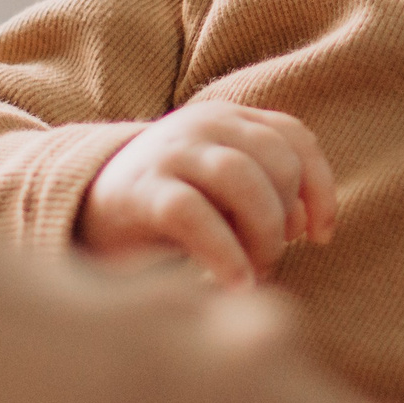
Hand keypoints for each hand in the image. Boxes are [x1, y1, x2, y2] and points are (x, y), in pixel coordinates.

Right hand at [78, 103, 336, 287]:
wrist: (85, 207)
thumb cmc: (172, 206)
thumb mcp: (223, 189)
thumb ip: (267, 193)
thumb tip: (309, 227)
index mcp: (229, 118)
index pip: (294, 137)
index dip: (318, 187)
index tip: (318, 236)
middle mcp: (203, 125)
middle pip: (276, 161)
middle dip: (285, 218)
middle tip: (272, 259)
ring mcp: (171, 153)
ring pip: (242, 178)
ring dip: (262, 234)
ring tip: (256, 272)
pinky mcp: (142, 190)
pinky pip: (195, 215)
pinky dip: (225, 253)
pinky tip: (236, 283)